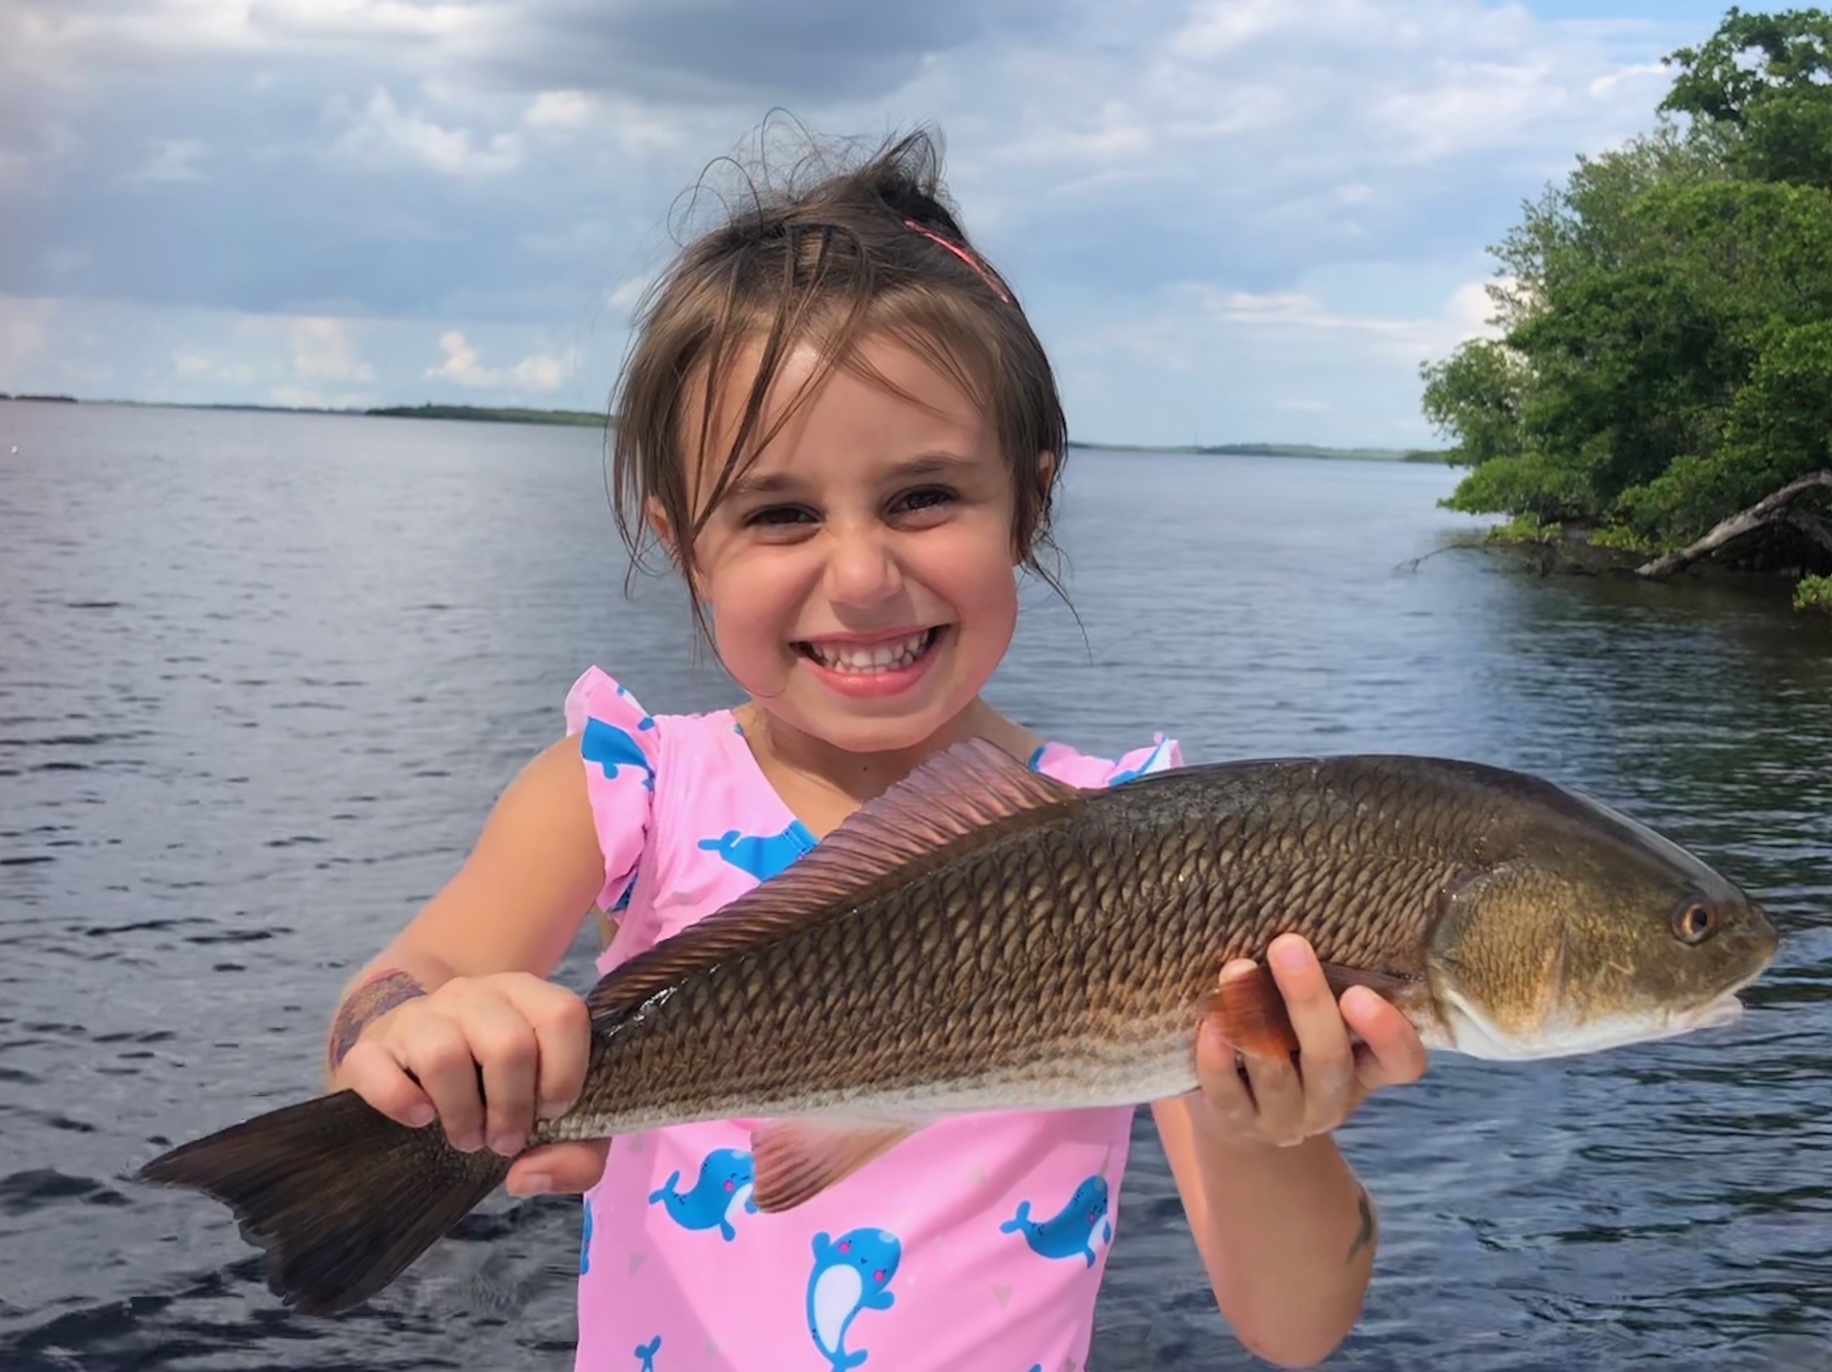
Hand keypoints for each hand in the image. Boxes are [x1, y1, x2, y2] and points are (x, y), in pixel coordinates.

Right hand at [331, 971, 608, 1195]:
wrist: (412, 1060)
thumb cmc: (495, 1089)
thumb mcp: (551, 1116)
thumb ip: (577, 1155)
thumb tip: (528, 1176)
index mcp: (526, 996)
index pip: (562, 1015)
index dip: (564, 1074)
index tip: (550, 1112)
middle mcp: (474, 994)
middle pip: (508, 1043)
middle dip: (513, 1107)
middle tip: (505, 1140)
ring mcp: (419, 1015)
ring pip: (444, 1053)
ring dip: (463, 1112)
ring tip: (467, 1137)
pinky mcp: (369, 1047)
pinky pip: (378, 1067)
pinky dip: (401, 1102)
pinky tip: (420, 1119)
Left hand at [1194, 933, 1427, 1150]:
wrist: (1243, 1114)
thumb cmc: (1289, 1044)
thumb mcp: (1318, 1021)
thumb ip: (1327, 986)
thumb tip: (1308, 909)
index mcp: (1365, 1070)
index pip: (1401, 1062)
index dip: (1388, 1033)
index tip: (1359, 992)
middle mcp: (1331, 1100)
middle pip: (1329, 1059)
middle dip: (1308, 1001)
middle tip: (1288, 946)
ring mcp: (1284, 1118)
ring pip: (1275, 1075)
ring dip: (1254, 1020)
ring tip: (1236, 970)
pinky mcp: (1237, 1123)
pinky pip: (1227, 1093)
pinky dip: (1217, 1057)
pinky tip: (1209, 1022)